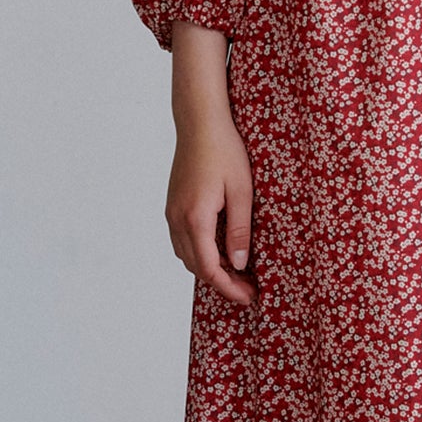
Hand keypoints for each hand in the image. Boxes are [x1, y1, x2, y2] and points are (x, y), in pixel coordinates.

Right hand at [166, 22, 255, 306]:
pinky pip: (182, 241)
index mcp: (195, 219)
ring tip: (237, 273)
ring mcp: (171, 212)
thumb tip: (240, 264)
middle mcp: (177, 219)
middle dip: (221, 283)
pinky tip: (219, 250)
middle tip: (249, 289)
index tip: (249, 297)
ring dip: (209, 269)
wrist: (200, 123)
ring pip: (186, 255)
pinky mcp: (173, 205)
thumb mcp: (242, 192)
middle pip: (196, 267)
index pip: (210, 269)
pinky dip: (199, 253)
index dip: (229, 289)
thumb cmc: (225, 151)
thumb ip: (239, 230)